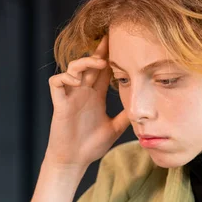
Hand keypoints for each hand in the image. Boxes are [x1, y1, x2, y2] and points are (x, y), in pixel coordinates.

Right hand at [46, 35, 129, 167]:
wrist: (75, 161)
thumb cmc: (91, 145)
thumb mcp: (115, 128)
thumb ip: (126, 115)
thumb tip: (145, 107)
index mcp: (96, 96)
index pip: (104, 70)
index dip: (110, 57)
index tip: (121, 43)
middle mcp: (83, 92)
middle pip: (89, 64)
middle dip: (99, 51)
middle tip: (110, 40)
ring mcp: (70, 97)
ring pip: (73, 69)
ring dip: (84, 62)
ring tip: (98, 63)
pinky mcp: (59, 104)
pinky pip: (56, 83)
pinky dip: (64, 78)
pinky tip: (77, 82)